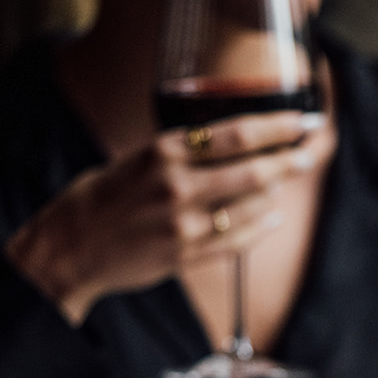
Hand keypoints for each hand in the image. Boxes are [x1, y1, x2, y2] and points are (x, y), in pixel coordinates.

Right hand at [5, 111, 326, 324]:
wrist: (70, 246)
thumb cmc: (104, 197)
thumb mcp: (140, 159)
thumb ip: (184, 155)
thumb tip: (235, 145)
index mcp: (164, 151)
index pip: (235, 133)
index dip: (277, 127)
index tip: (301, 122)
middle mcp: (177, 185)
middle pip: (254, 170)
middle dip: (288, 161)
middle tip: (307, 155)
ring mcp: (184, 223)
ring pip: (251, 207)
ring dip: (274, 195)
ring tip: (281, 186)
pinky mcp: (186, 255)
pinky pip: (238, 241)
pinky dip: (261, 227)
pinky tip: (271, 218)